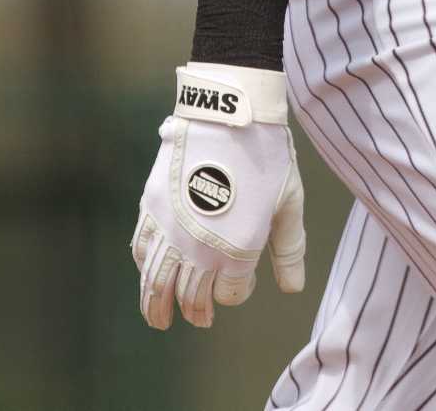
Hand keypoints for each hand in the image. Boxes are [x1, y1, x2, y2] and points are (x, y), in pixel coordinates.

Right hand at [130, 63, 305, 329]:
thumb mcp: (290, 202)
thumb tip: (293, 288)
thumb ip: (290, 249)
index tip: (243, 282)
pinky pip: (142, 249)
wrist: (229, 115)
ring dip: (156, 305)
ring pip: (156, 281)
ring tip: (159, 320)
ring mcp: (170, 230)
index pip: (229, 293)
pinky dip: (144, 268)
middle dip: (196, 309)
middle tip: (200, 319)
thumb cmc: (268, 156)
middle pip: (191, 295)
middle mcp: (199, 247)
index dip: (237, 292)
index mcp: (237, 249)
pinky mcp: (151, 209)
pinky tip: (147, 274)